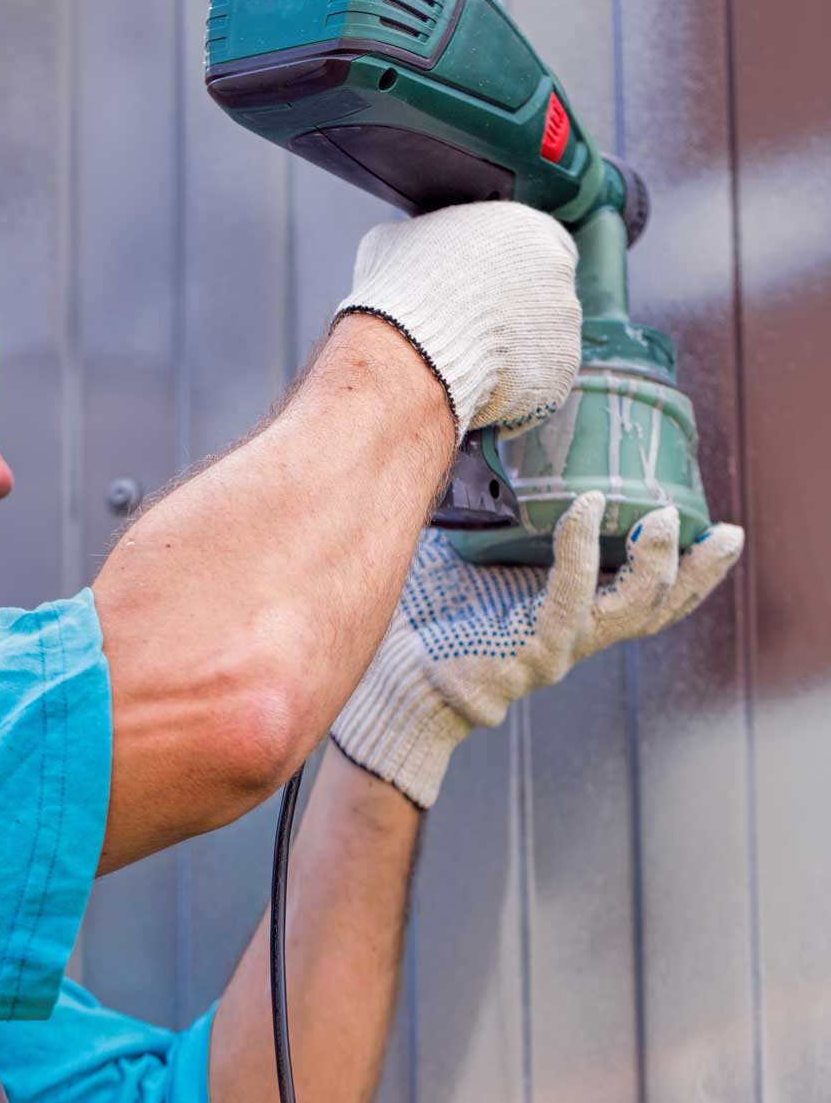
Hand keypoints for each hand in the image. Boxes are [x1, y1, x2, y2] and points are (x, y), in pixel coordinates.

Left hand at [332, 492, 743, 808]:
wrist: (392, 674)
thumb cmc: (426, 611)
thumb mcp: (473, 553)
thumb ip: (495, 513)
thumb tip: (489, 442)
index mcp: (570, 612)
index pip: (645, 593)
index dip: (689, 569)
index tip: (718, 532)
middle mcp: (576, 633)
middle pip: (660, 608)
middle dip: (699, 572)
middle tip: (724, 532)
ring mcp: (560, 646)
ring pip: (634, 609)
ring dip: (654, 561)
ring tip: (661, 516)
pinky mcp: (533, 653)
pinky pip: (570, 597)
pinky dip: (580, 549)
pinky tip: (583, 507)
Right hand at [335, 201, 581, 439]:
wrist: (411, 353)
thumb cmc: (403, 293)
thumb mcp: (399, 242)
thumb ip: (429, 240)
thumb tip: (416, 250)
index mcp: (526, 230)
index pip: (538, 240)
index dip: (511, 264)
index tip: (491, 281)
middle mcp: (556, 273)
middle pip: (544, 292)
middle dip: (515, 309)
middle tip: (475, 324)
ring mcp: (563, 326)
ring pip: (542, 338)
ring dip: (514, 348)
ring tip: (468, 358)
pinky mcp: (559, 373)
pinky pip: (538, 379)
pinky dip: (514, 385)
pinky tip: (478, 383)